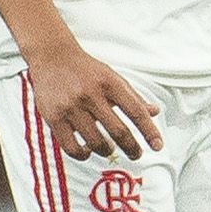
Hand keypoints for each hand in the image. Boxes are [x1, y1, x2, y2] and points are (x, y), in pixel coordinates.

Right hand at [25, 43, 163, 160]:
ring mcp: (71, 107)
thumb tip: (155, 112)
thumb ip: (133, 96)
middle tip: (136, 154)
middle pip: (118, 131)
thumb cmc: (86, 70)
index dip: (149, 131)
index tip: (158, 146)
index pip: (136, 111)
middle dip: (132, 148)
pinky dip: (83, 154)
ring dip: (107, 150)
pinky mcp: (54, 117)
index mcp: (110, 82)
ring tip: (109, 148)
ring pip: (96, 142)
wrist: (52, 56)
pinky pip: (72, 147)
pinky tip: (87, 150)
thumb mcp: (112, 78)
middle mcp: (91, 94)